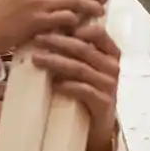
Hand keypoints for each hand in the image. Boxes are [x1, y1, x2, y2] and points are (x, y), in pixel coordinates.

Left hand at [32, 23, 120, 150]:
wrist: (98, 125)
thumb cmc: (89, 90)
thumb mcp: (85, 67)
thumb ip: (75, 51)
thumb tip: (47, 31)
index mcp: (111, 53)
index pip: (97, 33)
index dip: (76, 27)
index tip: (53, 25)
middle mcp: (112, 67)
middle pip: (84, 49)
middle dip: (58, 42)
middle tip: (37, 38)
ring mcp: (110, 85)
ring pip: (81, 69)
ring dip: (57, 62)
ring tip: (37, 59)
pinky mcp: (104, 103)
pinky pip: (85, 91)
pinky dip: (68, 86)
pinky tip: (54, 84)